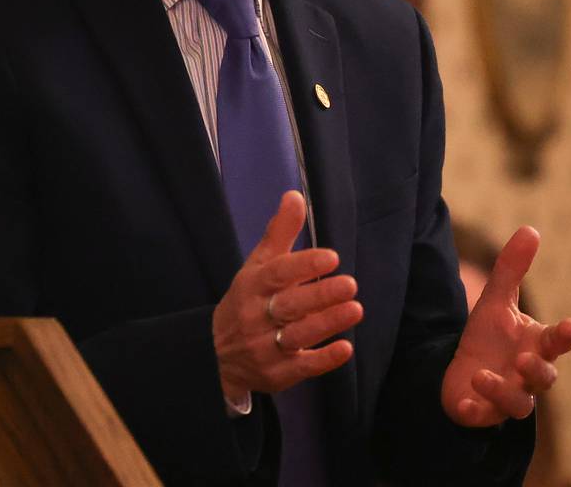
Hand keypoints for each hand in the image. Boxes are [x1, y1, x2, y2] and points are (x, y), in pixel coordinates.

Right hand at [212, 191, 363, 402]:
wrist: (214, 354)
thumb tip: (295, 195)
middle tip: (350, 284)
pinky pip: (302, 368)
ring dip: (327, 323)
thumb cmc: (246, 300)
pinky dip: (324, 360)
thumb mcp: (257, 266)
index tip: (331, 257)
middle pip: (289, 306)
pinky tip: (346, 348)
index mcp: (251, 286)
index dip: (303, 265)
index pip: (277, 274)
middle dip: (320, 296)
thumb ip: (279, 233)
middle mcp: (256, 317)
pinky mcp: (277, 374)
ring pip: (297, 336)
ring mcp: (265, 348)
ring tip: (356, 309)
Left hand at [441, 226, 570, 425]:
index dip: (564, 336)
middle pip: (545, 378)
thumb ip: (512, 269)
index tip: (570, 326)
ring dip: (501, 391)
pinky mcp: (484, 414)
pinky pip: (483, 418)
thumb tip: (530, 229)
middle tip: (524, 358)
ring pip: (517, 403)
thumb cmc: (489, 338)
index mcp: (536, 347)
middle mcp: (528, 376)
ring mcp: (508, 398)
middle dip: (537, 370)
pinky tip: (465, 404)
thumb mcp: (496, 301)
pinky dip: (475, 413)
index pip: (557, 343)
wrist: (462, 374)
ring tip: (481, 375)